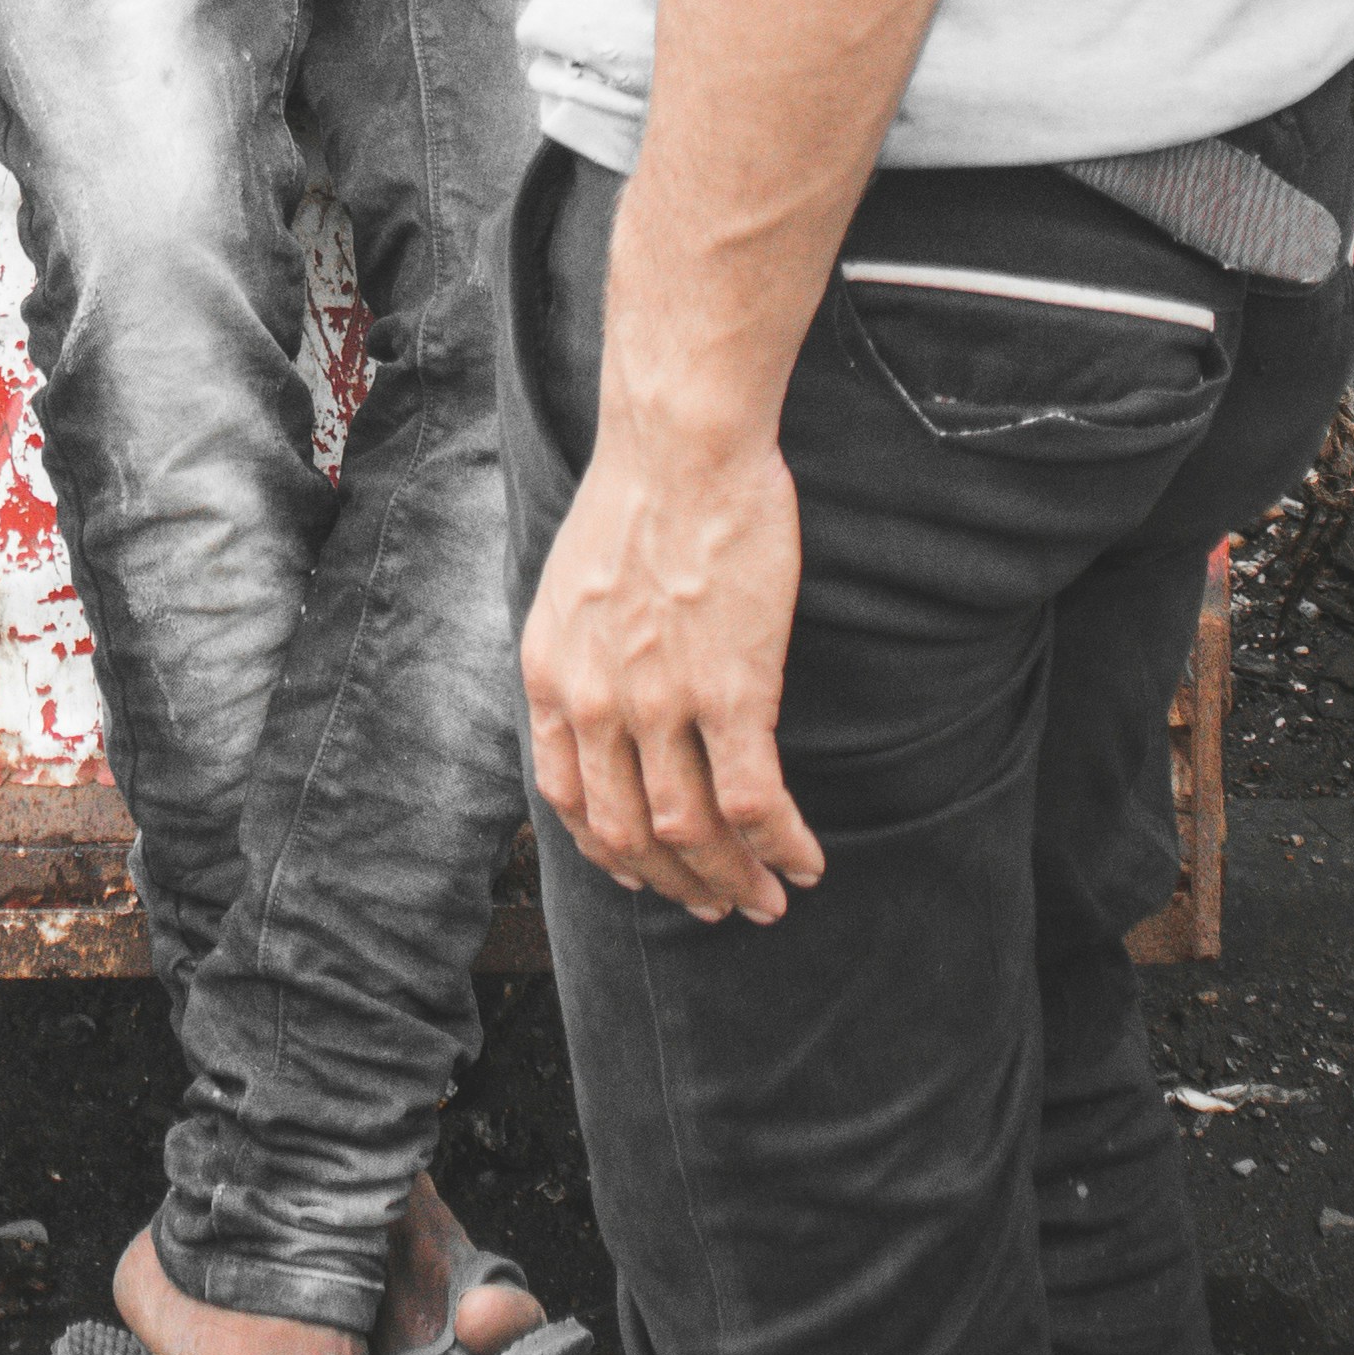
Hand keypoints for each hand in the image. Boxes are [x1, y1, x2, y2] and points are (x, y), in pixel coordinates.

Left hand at [519, 411, 824, 923]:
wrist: (680, 447)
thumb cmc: (637, 499)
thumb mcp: (569, 589)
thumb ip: (578, 657)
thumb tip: (597, 706)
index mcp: (548, 678)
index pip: (565, 800)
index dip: (608, 850)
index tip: (643, 871)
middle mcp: (594, 704)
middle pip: (627, 834)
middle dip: (674, 885)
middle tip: (715, 907)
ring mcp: (660, 702)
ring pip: (691, 833)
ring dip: (733, 881)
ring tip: (768, 899)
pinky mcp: (731, 691)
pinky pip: (754, 801)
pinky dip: (781, 845)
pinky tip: (805, 860)